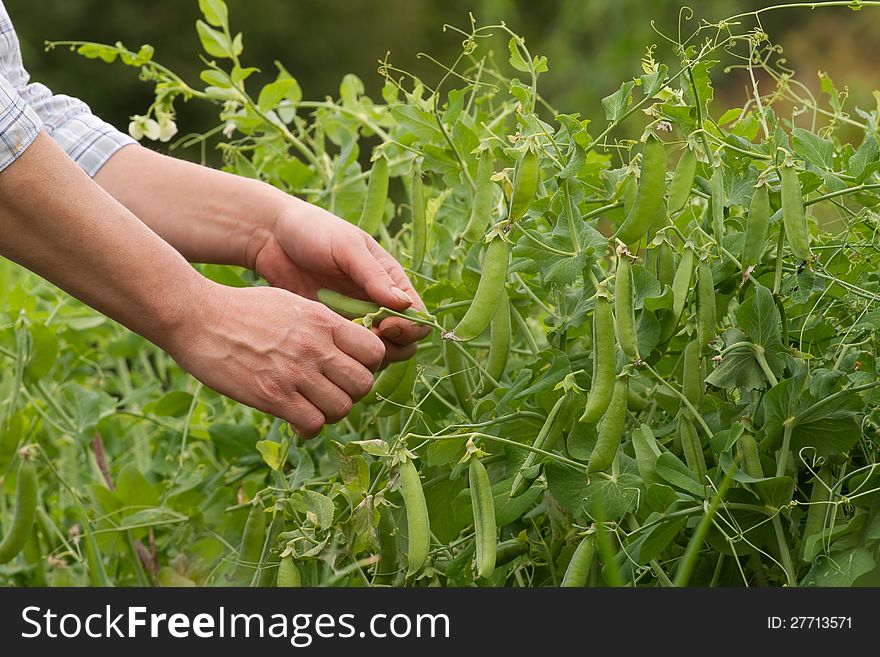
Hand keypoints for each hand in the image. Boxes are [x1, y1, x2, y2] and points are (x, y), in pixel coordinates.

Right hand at [168, 283, 385, 437]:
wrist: (197, 317)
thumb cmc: (242, 310)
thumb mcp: (292, 304)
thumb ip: (322, 326)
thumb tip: (344, 347)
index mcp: (324, 321)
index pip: (375, 352)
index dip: (368, 366)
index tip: (349, 369)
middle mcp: (316, 347)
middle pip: (364, 384)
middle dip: (352, 393)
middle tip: (331, 393)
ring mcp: (295, 372)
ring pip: (341, 409)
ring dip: (330, 413)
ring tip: (312, 406)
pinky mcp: (272, 396)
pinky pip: (312, 424)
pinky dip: (308, 427)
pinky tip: (295, 419)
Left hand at [252, 198, 430, 361]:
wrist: (271, 236)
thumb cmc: (313, 230)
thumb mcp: (346, 247)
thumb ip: (374, 276)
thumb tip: (404, 304)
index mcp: (390, 279)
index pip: (417, 314)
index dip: (409, 327)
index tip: (386, 326)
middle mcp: (377, 302)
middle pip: (404, 340)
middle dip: (392, 346)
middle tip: (366, 339)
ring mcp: (355, 318)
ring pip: (378, 351)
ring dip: (369, 355)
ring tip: (346, 343)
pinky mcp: (331, 329)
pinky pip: (348, 351)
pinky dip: (346, 356)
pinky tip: (329, 346)